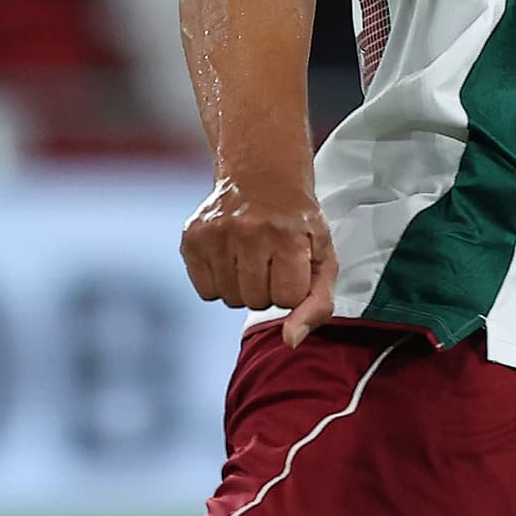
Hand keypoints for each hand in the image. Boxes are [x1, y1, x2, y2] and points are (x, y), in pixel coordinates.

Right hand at [180, 174, 340, 341]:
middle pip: (256, 302)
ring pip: (229, 299)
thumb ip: (317, 303)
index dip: (292, 288)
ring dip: (243, 287)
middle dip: (267, 289)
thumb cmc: (297, 223)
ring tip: (251, 258)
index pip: (288, 299)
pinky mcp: (192, 236)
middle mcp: (249, 230)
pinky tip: (230, 257)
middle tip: (271, 260)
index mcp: (288, 235)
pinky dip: (219, 282)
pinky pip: (205, 291)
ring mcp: (216, 232)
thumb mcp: (322, 257)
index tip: (293, 266)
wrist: (262, 175)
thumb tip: (290, 341)